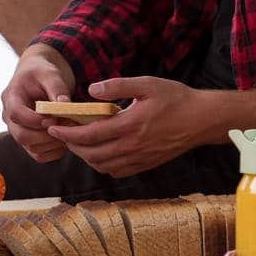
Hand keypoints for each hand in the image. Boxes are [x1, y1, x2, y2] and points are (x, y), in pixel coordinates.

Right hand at [1, 43, 76, 162]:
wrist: (39, 77)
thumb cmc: (42, 72)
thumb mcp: (50, 73)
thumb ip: (57, 88)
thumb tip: (65, 106)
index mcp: (10, 97)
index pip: (16, 114)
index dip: (36, 119)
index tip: (56, 116)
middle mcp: (10, 117)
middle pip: (22, 136)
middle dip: (47, 134)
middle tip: (67, 125)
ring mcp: (17, 130)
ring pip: (31, 148)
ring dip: (53, 143)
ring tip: (69, 130)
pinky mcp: (28, 140)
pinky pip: (39, 155)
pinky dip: (54, 151)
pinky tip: (65, 138)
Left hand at [46, 75, 215, 177]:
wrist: (203, 120)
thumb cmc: (176, 98)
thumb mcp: (147, 84)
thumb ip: (117, 86)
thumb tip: (91, 90)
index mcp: (129, 126)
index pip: (88, 135)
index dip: (66, 133)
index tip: (53, 126)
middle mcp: (132, 147)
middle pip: (91, 154)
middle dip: (71, 145)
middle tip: (62, 132)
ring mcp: (139, 159)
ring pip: (102, 165)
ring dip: (85, 155)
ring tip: (78, 141)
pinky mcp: (146, 165)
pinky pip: (117, 171)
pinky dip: (102, 164)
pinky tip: (100, 151)